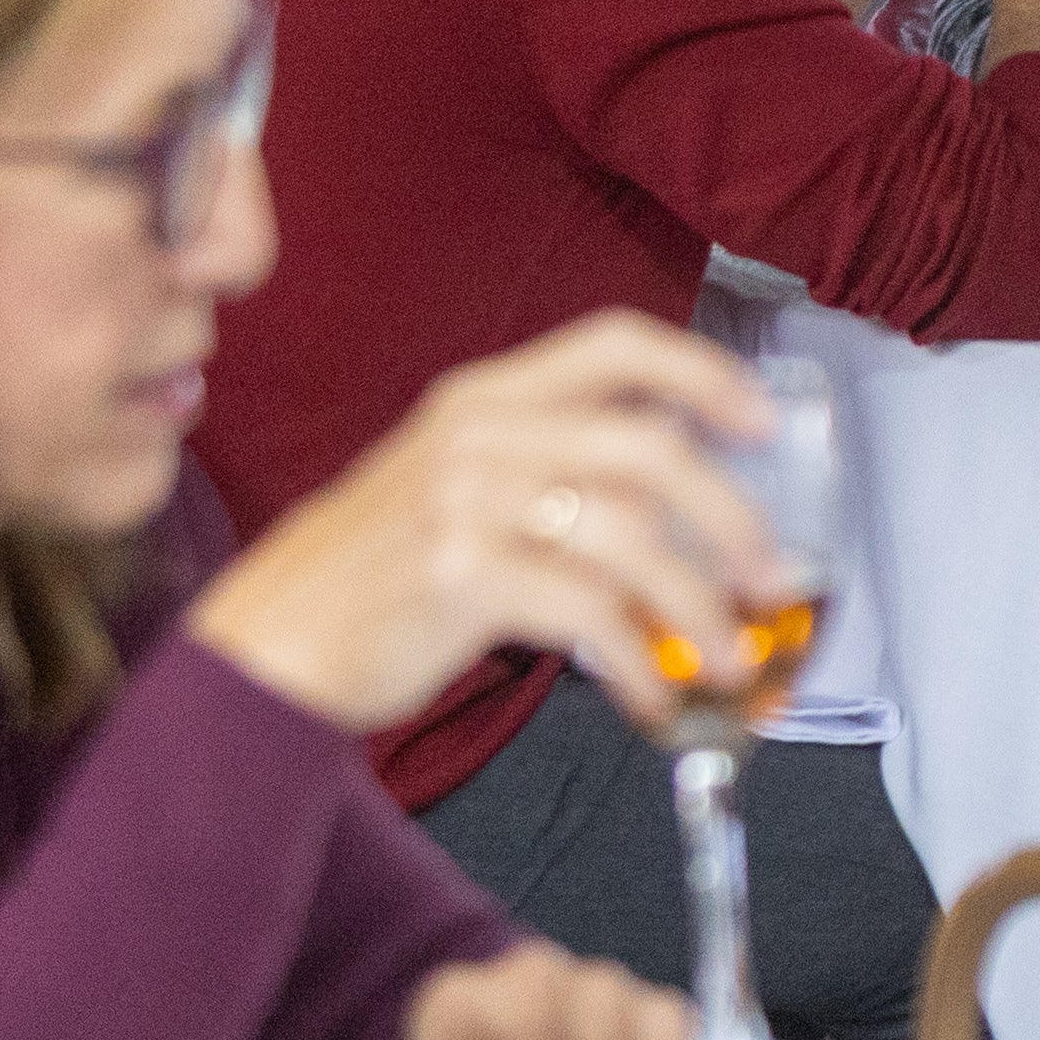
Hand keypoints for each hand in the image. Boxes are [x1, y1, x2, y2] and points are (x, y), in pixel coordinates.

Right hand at [182, 313, 779, 734]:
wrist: (270, 642)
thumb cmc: (379, 572)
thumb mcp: (457, 481)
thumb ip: (552, 464)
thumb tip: (683, 493)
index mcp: (487, 395)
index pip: (616, 343)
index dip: (704, 373)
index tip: (761, 422)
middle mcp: (479, 433)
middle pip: (650, 447)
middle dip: (730, 516)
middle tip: (769, 573)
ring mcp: (465, 501)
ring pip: (632, 536)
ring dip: (700, 606)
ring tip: (726, 655)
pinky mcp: (459, 577)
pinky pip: (590, 614)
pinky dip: (641, 663)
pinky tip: (654, 696)